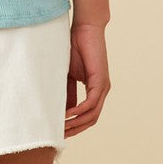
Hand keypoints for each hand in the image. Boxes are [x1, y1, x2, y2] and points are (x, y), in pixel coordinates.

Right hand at [65, 23, 110, 137]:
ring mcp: (103, 87)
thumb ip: (67, 90)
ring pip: (92, 114)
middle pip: (91, 120)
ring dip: (77, 123)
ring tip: (61, 128)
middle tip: (59, 135)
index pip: (86, 115)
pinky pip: (91, 103)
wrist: (85, 28)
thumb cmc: (76, 46)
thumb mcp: (68, 73)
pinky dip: (80, 111)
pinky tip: (68, 114)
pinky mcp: (100, 81)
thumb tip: (61, 109)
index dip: (74, 125)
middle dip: (75, 129)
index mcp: (95, 89)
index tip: (59, 130)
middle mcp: (101, 91)